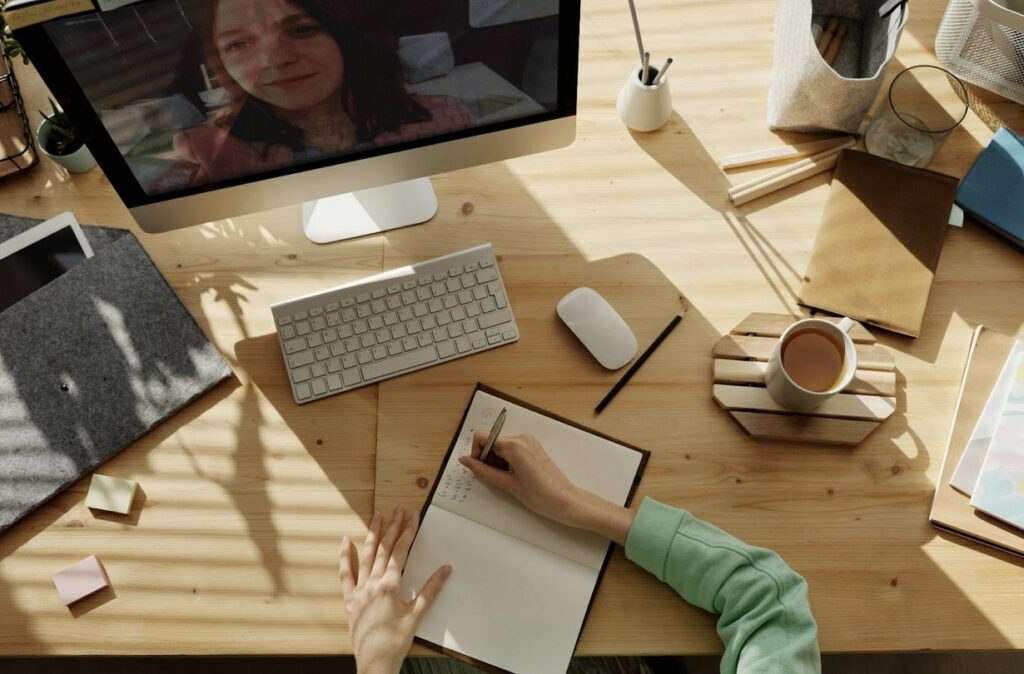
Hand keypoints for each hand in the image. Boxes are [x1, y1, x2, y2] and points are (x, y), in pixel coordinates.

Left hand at [340, 508, 451, 673]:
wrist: (375, 663)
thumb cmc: (397, 641)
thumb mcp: (417, 615)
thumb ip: (431, 590)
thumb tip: (446, 569)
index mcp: (390, 585)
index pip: (400, 551)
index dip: (407, 531)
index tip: (413, 515)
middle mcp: (372, 583)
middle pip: (384, 548)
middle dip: (392, 527)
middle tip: (399, 509)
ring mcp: (358, 590)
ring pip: (366, 555)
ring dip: (373, 534)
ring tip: (378, 515)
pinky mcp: (349, 600)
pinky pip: (345, 574)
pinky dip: (345, 557)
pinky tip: (346, 541)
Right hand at [459, 432, 634, 543]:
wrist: (566, 501)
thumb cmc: (540, 496)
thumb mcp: (507, 485)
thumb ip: (483, 471)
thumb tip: (465, 461)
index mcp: (514, 445)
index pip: (482, 437)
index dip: (476, 453)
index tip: (480, 469)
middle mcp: (522, 437)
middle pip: (491, 441)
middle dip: (488, 459)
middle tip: (496, 479)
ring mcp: (529, 441)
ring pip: (501, 445)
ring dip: (497, 461)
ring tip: (508, 480)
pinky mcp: (533, 446)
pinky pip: (512, 448)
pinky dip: (507, 460)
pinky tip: (515, 476)